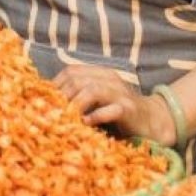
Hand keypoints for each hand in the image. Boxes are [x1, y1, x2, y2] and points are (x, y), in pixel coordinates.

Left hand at [53, 64, 174, 144]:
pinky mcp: (130, 110)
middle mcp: (110, 79)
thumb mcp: (97, 102)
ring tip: (64, 119)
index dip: (55, 84)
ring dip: (75, 105)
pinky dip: (97, 116)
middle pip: (78, 80)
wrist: (153, 121)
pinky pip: (112, 110)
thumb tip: (47, 105)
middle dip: (61, 96)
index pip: (71, 71)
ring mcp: (121, 94)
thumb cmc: (118, 113)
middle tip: (49, 114)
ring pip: (93, 90)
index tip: (43, 102)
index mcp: (100, 74)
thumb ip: (78, 98)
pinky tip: (86, 124)